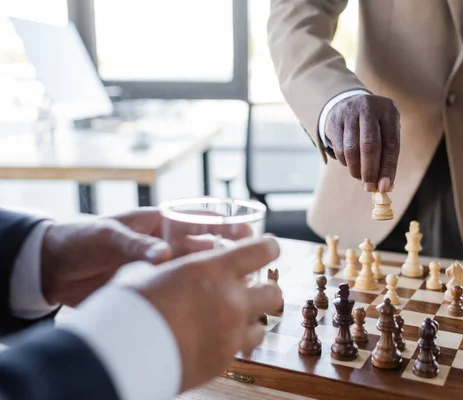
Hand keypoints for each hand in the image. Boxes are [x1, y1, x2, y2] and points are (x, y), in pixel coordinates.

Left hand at [41, 207, 254, 305]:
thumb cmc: (79, 238)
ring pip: (193, 271)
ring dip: (212, 276)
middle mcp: (162, 244)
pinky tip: (207, 304)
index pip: (197, 221)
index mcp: (156, 224)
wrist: (50, 267)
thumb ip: (135, 244)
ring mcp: (157, 267)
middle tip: (249, 264)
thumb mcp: (107, 235)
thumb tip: (164, 255)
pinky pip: (175, 289)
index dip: (223, 225)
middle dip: (226, 253)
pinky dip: (191, 295)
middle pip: (202, 247)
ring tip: (235, 286)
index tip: (246, 231)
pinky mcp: (148, 287)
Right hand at [116, 237, 281, 391]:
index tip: (266, 248)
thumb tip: (166, 260)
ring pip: (263, 325)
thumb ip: (172, 266)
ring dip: (251, 319)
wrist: (119, 356)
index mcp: (215, 270)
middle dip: (264, 289)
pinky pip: (240, 350)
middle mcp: (231, 301)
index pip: (264, 250)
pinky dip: (232, 343)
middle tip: (248, 289)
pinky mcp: (223, 362)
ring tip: (230, 319)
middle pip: (274, 292)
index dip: (269, 247)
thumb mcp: (148, 271)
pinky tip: (212, 339)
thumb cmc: (128, 306)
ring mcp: (230, 335)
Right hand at [325, 94, 399, 191]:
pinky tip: (351, 164)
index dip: (388, 168)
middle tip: (370, 187)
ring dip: (356, 169)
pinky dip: (345, 162)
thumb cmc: (374, 125)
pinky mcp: (334, 121)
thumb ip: (386, 156)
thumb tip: (384, 185)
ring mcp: (349, 112)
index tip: (385, 187)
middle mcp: (368, 107)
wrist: (349, 102)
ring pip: (351, 149)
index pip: (391, 144)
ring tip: (360, 177)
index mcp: (388, 110)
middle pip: (369, 145)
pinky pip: (339, 149)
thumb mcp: (385, 131)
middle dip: (370, 171)